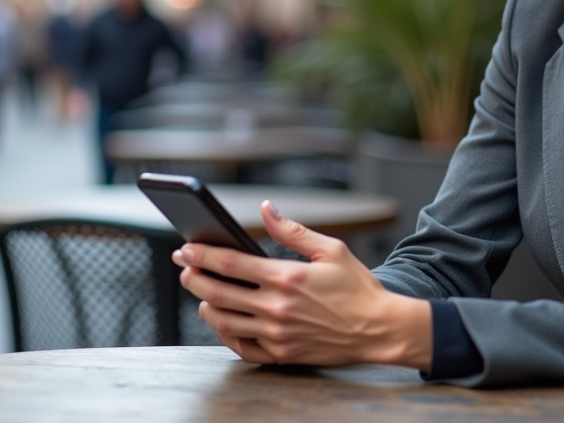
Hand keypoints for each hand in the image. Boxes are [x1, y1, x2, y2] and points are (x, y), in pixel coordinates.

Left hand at [173, 201, 431, 368]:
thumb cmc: (357, 288)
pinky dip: (224, 334)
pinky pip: (240, 347)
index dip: (202, 254)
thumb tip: (266, 209)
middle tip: (184, 267)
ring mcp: (276, 334)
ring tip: (200, 293)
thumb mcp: (330, 250)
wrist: (379, 329)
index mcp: (286, 277)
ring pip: (223, 321)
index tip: (186, 248)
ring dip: (204, 304)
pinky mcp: (281, 354)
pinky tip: (223, 321)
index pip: (230, 263)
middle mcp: (276, 307)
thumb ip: (292, 230)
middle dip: (192, 277)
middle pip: (217, 293)